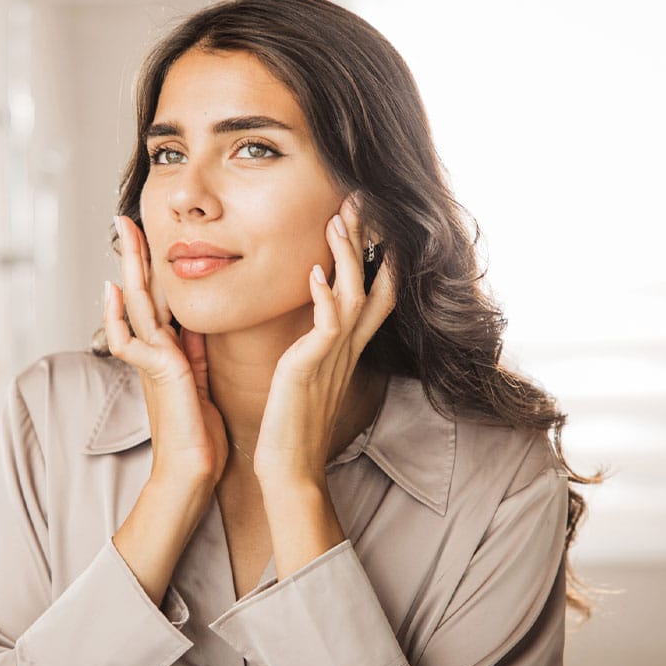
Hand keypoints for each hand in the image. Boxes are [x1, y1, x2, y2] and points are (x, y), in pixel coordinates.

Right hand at [103, 215, 228, 489]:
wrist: (192, 473)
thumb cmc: (199, 436)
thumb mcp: (201, 381)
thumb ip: (195, 351)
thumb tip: (195, 323)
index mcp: (169, 352)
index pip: (160, 300)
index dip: (155, 269)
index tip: (152, 238)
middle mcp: (155, 352)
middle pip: (143, 292)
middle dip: (135, 255)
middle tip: (126, 219)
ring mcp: (151, 361)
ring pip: (137, 304)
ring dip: (129, 267)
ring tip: (123, 233)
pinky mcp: (156, 373)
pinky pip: (129, 340)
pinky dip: (117, 316)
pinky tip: (113, 290)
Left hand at [252, 195, 396, 488]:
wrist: (290, 468)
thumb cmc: (292, 425)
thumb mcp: (306, 375)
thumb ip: (311, 346)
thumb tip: (309, 325)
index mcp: (345, 347)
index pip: (374, 290)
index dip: (376, 253)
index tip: (367, 217)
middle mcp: (347, 347)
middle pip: (372, 280)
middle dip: (367, 239)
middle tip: (359, 197)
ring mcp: (333, 357)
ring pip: (352, 293)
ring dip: (346, 254)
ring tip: (338, 217)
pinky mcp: (312, 368)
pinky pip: (328, 324)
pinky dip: (324, 295)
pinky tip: (315, 269)